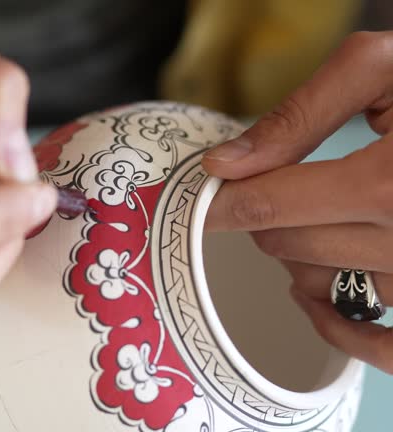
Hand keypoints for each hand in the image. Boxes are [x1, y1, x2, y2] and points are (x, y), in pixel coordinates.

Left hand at [203, 31, 392, 372]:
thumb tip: (225, 163)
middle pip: (287, 244)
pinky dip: (344, 333)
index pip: (267, 205)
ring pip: (324, 287)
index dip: (223, 202)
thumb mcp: (383, 71)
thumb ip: (300, 114)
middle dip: (270, 212)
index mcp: (389, 183)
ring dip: (305, 257)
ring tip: (329, 214)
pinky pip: (386, 349)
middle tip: (289, 183)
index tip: (202, 202)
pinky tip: (318, 304)